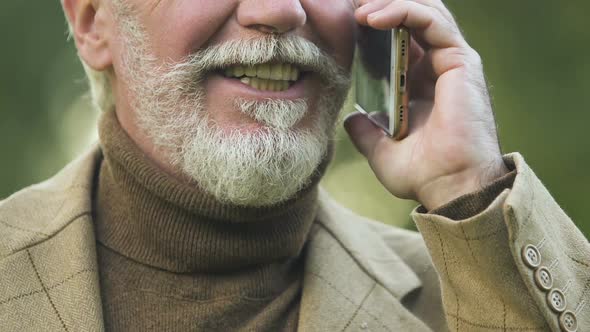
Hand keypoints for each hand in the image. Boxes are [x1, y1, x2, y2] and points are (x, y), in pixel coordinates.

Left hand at [345, 0, 509, 210]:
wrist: (451, 188)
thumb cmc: (424, 175)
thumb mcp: (383, 152)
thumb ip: (367, 132)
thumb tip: (351, 118)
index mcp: (420, 83)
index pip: (398, 38)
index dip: (373, 23)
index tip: (342, 19)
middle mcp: (437, 67)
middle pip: (411, 16)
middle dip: (380, 4)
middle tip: (348, 4)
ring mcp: (451, 61)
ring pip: (423, 10)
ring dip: (387, 3)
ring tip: (356, 8)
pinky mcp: (461, 60)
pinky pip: (431, 20)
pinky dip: (402, 10)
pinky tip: (372, 18)